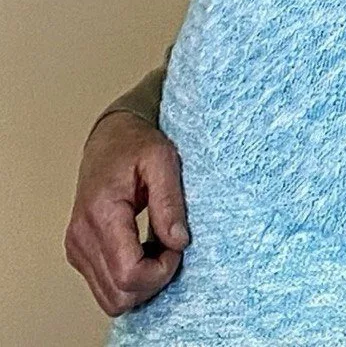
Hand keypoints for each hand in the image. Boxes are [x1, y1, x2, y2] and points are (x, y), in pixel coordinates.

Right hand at [64, 112, 188, 314]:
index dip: (161, 271)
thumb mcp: (163, 160)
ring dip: (142, 283)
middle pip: (119, 295)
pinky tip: (146, 250)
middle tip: (172, 248)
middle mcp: (81, 237)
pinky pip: (106, 286)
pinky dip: (130, 279)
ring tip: (160, 247)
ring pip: (111, 298)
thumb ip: (170, 202)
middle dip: (153, 281)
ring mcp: (77, 248)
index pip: (128, 274)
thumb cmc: (136, 144)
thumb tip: (178, 241)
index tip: (178, 246)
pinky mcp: (79, 253)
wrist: (110, 138)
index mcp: (101, 214)